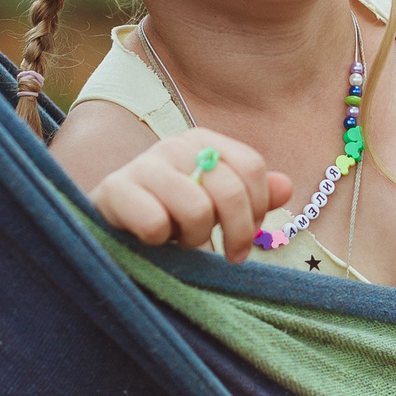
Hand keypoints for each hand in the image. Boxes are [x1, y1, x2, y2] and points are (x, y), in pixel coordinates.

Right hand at [89, 131, 289, 262]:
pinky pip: (155, 223)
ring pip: (196, 209)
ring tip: (181, 240)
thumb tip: (285, 187)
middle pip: (231, 189)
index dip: (257, 208)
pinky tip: (151, 240)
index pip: (251, 167)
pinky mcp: (114, 190)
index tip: (247, 235)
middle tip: (227, 253)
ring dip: (194, 238)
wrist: (111, 224)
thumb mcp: (215, 205)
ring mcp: (143, 164)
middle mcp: (175, 145)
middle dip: (235, 232)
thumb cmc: (170, 214)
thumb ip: (251, 196)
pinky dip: (159, 242)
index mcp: (203, 141)